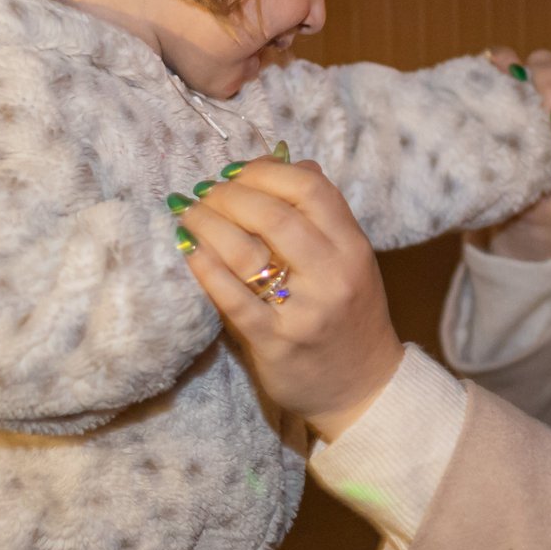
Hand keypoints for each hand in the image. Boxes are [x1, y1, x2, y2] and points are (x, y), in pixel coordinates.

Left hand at [175, 156, 406, 439]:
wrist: (362, 389)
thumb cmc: (349, 317)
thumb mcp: (350, 260)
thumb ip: (321, 214)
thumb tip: (283, 160)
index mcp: (353, 247)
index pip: (311, 187)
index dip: (266, 171)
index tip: (236, 172)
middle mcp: (333, 275)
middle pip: (274, 214)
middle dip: (229, 195)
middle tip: (205, 193)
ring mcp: (304, 311)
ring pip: (247, 253)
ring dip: (208, 225)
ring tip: (189, 215)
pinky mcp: (275, 343)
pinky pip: (232, 298)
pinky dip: (205, 268)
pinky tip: (190, 251)